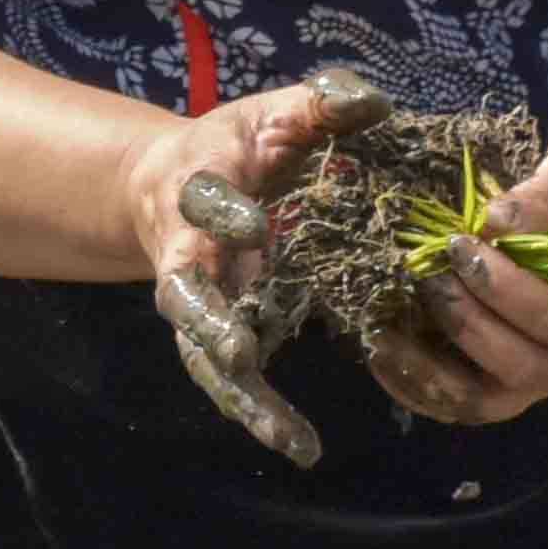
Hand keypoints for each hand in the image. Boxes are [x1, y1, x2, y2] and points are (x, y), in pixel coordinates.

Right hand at [138, 66, 372, 461]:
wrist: (172, 185)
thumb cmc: (233, 146)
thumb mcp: (273, 112)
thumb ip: (320, 103)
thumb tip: (375, 103)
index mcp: (196, 191)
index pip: (203, 203)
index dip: (224, 215)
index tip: (254, 224)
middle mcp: (188, 257)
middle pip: (188, 296)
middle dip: (208, 322)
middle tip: (237, 349)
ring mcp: (201, 304)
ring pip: (207, 356)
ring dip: (242, 395)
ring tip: (287, 436)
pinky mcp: (218, 334)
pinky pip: (233, 381)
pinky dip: (262, 414)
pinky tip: (300, 446)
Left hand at [389, 132, 547, 428]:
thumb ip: (545, 200)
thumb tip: (492, 223)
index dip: (500, 288)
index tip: (458, 244)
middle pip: (520, 366)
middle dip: (464, 322)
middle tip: (426, 277)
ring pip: (488, 400)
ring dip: (431, 373)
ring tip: (383, 335)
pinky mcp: (513, 376)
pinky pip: (465, 400)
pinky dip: (421, 386)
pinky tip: (382, 353)